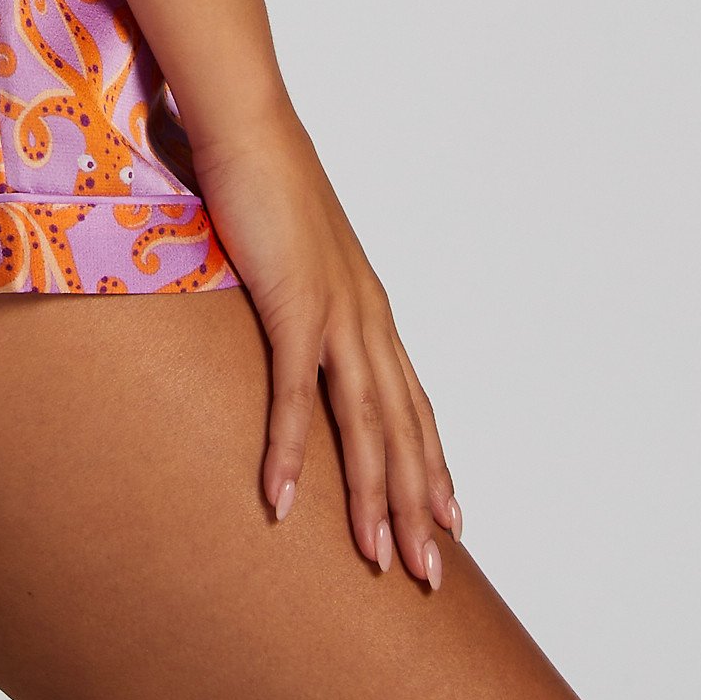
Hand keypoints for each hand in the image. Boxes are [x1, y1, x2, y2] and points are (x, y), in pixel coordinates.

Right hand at [185, 97, 461, 588]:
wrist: (249, 125)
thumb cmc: (263, 176)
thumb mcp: (291, 248)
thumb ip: (295, 286)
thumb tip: (279, 308)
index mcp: (368, 304)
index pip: (413, 400)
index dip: (433, 463)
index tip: (451, 520)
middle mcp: (366, 315)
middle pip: (404, 427)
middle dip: (419, 506)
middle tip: (429, 574)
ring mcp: (336, 311)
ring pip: (366, 424)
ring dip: (373, 498)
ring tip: (376, 559)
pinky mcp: (294, 304)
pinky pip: (295, 394)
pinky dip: (290, 450)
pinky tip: (281, 499)